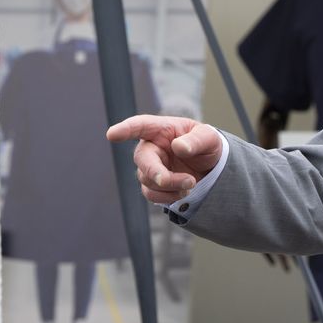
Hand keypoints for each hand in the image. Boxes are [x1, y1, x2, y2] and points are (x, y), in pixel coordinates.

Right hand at [106, 114, 222, 203]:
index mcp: (161, 129)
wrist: (210, 166)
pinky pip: (151, 194)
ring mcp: (149, 166)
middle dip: (157, 173)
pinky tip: (183, 192)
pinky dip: (168, 197)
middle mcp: (151, 147)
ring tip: (192, 182)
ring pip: (148, 180)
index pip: (140, 126)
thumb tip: (179, 148)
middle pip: (143, 160)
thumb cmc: (206, 144)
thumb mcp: (209, 137)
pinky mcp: (152, 184)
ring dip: (170, 186)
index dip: (125, 130)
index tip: (112, 134)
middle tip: (176, 180)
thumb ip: (196, 140)